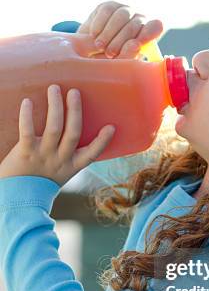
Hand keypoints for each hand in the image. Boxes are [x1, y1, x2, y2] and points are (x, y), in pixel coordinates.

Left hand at [0, 84, 115, 186]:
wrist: (17, 201)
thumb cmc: (36, 185)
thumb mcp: (56, 174)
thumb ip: (62, 157)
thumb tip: (64, 132)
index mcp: (70, 167)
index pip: (91, 154)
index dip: (102, 141)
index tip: (111, 127)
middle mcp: (60, 160)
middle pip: (73, 132)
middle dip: (75, 110)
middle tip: (74, 92)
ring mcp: (43, 156)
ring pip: (54, 128)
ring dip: (56, 106)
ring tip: (55, 89)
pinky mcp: (25, 154)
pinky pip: (27, 132)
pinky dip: (27, 116)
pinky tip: (27, 102)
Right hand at [77, 0, 163, 58]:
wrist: (89, 51)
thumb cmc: (109, 61)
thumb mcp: (119, 63)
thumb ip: (128, 56)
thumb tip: (135, 45)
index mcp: (148, 34)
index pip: (156, 26)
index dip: (147, 34)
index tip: (136, 46)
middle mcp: (140, 20)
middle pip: (135, 25)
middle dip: (121, 40)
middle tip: (110, 54)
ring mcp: (125, 10)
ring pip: (121, 16)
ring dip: (109, 33)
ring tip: (99, 46)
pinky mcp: (110, 6)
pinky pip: (107, 11)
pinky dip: (100, 24)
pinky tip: (94, 35)